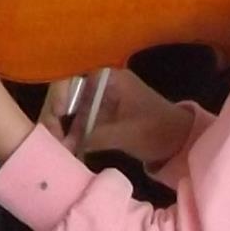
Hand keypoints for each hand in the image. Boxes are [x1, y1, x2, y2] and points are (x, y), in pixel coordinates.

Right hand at [52, 64, 196, 167]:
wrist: (180, 141)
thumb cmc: (158, 130)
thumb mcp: (127, 134)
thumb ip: (96, 135)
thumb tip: (65, 145)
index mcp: (109, 78)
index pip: (73, 79)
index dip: (59, 95)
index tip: (56, 115)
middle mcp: (100, 85)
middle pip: (66, 95)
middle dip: (54, 117)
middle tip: (49, 140)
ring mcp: (99, 100)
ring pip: (69, 111)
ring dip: (61, 130)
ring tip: (55, 151)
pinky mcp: (100, 116)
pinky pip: (78, 123)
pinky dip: (71, 136)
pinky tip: (66, 152)